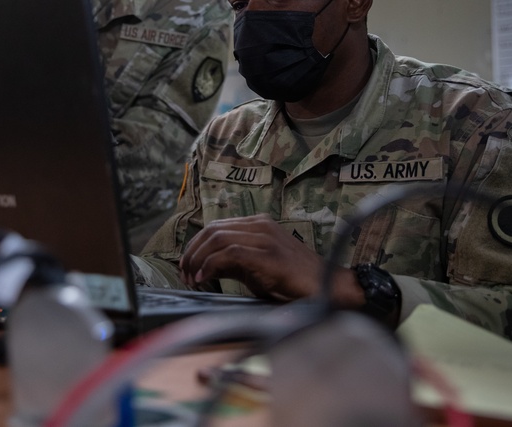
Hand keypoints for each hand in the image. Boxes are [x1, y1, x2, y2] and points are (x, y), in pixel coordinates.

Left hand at [180, 214, 331, 301]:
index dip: (196, 246)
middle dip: (192, 252)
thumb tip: (205, 268)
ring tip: (192, 278)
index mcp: (258, 225)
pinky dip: (211, 265)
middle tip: (184, 274)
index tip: (186, 266)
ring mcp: (265, 238)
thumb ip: (233, 264)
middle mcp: (260, 225)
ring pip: (218, 238)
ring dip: (198, 259)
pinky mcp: (268, 254)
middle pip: (212, 230)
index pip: (216, 227)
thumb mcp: (257, 269)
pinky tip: (204, 279)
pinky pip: (230, 253)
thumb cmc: (295, 280)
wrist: (327, 286)